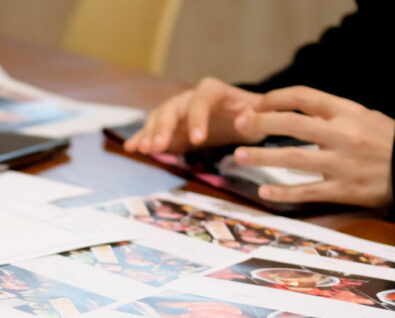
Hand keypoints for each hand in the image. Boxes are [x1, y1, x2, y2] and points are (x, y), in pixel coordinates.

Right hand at [124, 77, 263, 154]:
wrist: (245, 117)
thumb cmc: (256, 115)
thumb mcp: (263, 115)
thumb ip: (256, 116)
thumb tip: (243, 120)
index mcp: (214, 90)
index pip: (201, 100)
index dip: (197, 119)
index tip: (197, 141)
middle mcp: (191, 97)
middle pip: (172, 108)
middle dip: (164, 128)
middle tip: (158, 146)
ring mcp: (178, 110)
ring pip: (159, 118)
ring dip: (150, 133)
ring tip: (144, 150)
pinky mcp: (170, 126)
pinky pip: (153, 130)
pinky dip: (142, 138)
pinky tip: (131, 148)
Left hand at [232, 86, 394, 206]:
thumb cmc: (385, 141)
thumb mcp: (362, 116)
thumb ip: (330, 114)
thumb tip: (289, 110)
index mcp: (347, 112)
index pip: (304, 96)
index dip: (275, 98)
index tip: (255, 104)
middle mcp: (343, 134)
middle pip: (292, 124)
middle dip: (260, 123)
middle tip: (237, 125)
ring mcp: (343, 163)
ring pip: (293, 157)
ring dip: (262, 156)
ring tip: (237, 156)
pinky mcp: (344, 190)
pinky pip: (308, 191)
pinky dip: (283, 191)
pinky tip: (263, 191)